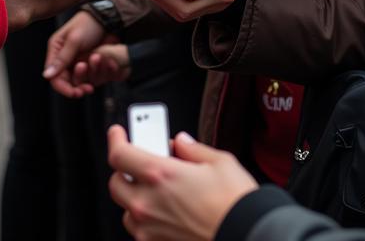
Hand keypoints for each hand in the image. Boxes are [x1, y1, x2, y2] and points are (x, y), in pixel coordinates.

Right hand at [44, 11, 129, 96]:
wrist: (106, 19)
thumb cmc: (88, 24)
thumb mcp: (74, 39)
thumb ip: (62, 58)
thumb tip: (46, 75)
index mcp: (55, 50)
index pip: (53, 76)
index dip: (63, 87)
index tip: (75, 93)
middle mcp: (64, 58)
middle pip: (65, 81)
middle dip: (76, 87)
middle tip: (88, 89)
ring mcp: (76, 61)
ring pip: (77, 81)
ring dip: (85, 82)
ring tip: (93, 82)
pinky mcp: (87, 63)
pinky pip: (88, 76)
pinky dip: (94, 78)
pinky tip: (100, 75)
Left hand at [106, 125, 256, 240]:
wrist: (249, 237)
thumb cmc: (235, 203)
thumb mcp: (219, 162)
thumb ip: (193, 149)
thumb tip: (181, 143)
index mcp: (160, 175)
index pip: (119, 155)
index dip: (115, 140)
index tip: (117, 134)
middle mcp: (149, 203)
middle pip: (116, 184)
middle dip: (123, 170)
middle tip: (139, 162)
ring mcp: (151, 230)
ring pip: (127, 211)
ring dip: (135, 197)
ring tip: (157, 190)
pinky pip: (141, 232)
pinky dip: (147, 220)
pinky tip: (167, 212)